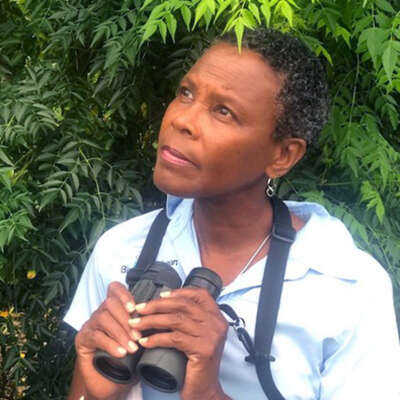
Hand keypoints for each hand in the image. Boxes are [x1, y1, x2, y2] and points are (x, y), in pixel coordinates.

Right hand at [74, 282, 141, 398]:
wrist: (105, 376)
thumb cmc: (123, 351)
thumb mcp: (135, 335)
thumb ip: (142, 325)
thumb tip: (157, 320)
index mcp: (114, 307)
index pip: (115, 289)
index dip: (124, 294)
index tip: (134, 307)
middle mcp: (100, 311)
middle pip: (110, 303)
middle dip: (126, 319)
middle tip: (138, 336)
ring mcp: (90, 323)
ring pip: (103, 318)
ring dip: (120, 333)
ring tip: (132, 347)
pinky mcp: (83, 338)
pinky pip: (96, 336)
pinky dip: (111, 345)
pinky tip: (121, 353)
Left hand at [130, 287, 229, 399]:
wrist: (205, 390)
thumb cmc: (196, 363)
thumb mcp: (198, 335)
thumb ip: (190, 319)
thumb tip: (163, 302)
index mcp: (217, 317)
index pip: (200, 294)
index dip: (179, 292)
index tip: (161, 295)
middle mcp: (217, 323)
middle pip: (183, 305)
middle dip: (158, 305)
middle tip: (139, 309)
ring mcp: (211, 336)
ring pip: (176, 320)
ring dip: (151, 321)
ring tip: (136, 324)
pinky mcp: (203, 349)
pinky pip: (174, 338)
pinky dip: (155, 338)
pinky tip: (144, 342)